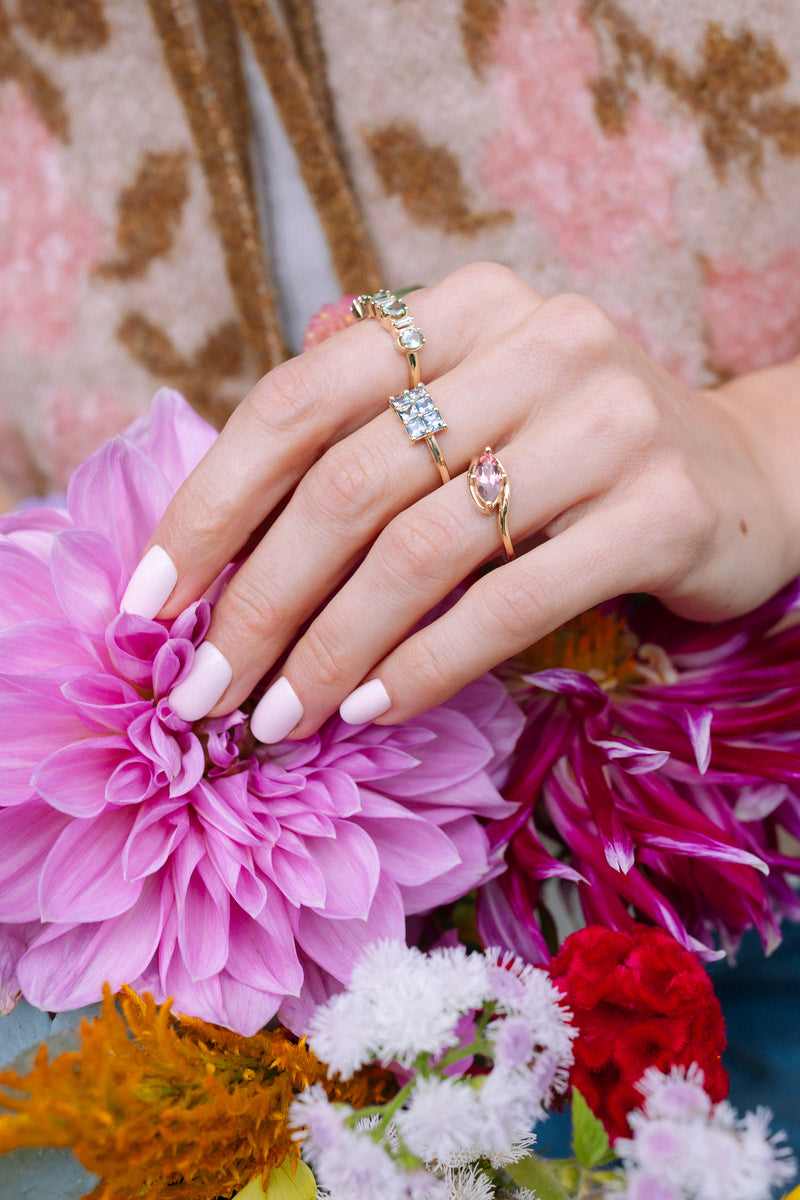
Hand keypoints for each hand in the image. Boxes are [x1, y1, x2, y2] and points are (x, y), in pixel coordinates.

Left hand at [120, 262, 799, 739]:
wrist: (740, 480)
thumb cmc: (570, 459)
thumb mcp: (469, 413)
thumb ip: (361, 428)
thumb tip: (215, 507)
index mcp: (466, 307)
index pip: (300, 399)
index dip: (209, 504)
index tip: (148, 600)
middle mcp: (538, 340)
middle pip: (350, 480)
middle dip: (258, 598)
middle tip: (204, 688)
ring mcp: (607, 420)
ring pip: (424, 548)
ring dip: (331, 648)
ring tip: (281, 716)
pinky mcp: (662, 508)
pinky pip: (510, 601)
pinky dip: (425, 664)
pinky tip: (370, 707)